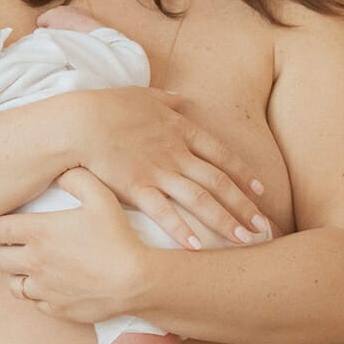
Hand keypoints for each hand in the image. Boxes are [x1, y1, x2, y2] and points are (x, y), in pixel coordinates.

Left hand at [0, 168, 147, 323]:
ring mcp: (44, 288)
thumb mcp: (100, 197)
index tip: (6, 223)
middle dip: (3, 249)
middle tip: (17, 244)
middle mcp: (33, 262)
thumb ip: (75, 178)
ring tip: (33, 266)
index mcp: (37, 232)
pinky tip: (53, 284)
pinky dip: (40, 294)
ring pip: (12, 284)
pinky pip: (36, 303)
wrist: (139, 281)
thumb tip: (60, 171)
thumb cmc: (119, 237)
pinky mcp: (57, 309)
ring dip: (18, 274)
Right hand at [35, 5, 98, 32]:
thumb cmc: (68, 37)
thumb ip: (43, 35)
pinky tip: (79, 30)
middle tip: (59, 36)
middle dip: (54, 24)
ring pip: (64, 16)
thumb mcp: (50, 38)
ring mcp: (71, 9)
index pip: (40, 21)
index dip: (43, 29)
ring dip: (65, 22)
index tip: (48, 36)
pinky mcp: (82, 11)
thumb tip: (41, 35)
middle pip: (52, 17)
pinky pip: (75, 16)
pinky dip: (75, 21)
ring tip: (71, 34)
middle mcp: (60, 9)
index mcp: (49, 15)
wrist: (89, 33)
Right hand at [65, 86, 272, 250]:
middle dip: (244, 206)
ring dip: (225, 221)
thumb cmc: (107, 106)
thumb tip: (180, 97)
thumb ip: (165, 99)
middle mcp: (176, 153)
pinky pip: (165, 213)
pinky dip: (183, 231)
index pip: (221, 155)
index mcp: (180, 130)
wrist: (80, 120)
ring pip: (201, 200)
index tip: (260, 191)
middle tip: (264, 226)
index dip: (243, 174)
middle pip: (219, 182)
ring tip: (245, 240)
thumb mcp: (142, 95)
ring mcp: (158, 172)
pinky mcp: (137, 188)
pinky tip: (199, 248)